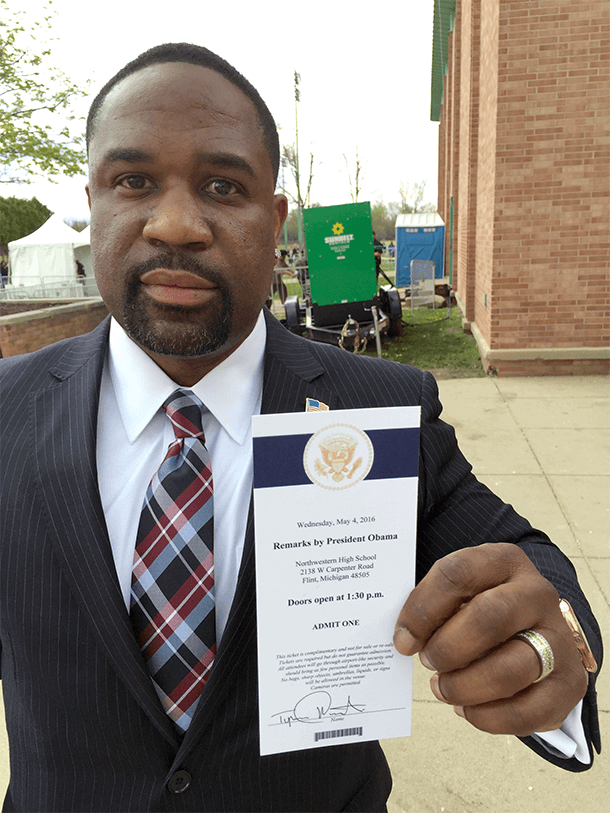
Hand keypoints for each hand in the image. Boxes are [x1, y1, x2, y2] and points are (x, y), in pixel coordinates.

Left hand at [393, 543, 587, 735]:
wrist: (537, 628)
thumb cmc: (482, 608)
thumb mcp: (461, 591)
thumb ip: (433, 607)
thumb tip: (405, 640)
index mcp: (504, 561)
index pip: (458, 573)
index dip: (422, 609)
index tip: (402, 640)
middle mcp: (537, 593)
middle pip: (490, 618)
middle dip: (448, 648)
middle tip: (427, 662)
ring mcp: (559, 638)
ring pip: (510, 669)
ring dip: (465, 686)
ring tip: (443, 688)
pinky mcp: (569, 682)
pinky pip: (528, 710)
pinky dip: (489, 717)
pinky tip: (467, 709)